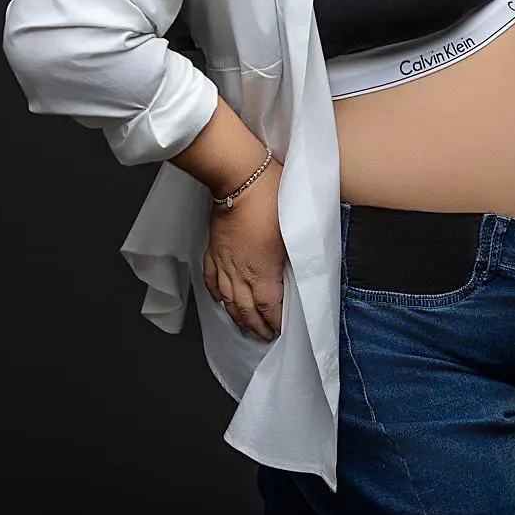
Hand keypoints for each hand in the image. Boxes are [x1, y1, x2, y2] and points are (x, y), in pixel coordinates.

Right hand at [201, 160, 286, 340]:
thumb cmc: (271, 199)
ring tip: (244, 326)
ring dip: (236, 316)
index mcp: (263, 272)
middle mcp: (240, 273)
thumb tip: (303, 269)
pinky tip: (219, 299)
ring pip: (227, 299)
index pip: (269, 307)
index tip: (280, 330)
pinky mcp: (213, 250)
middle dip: (255, 326)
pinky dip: (215, 293)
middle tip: (264, 336)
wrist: (240, 178)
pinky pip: (210, 278)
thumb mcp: (295, 229)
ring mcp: (224, 262)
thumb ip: (297, 255)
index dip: (274, 322)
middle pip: (246, 309)